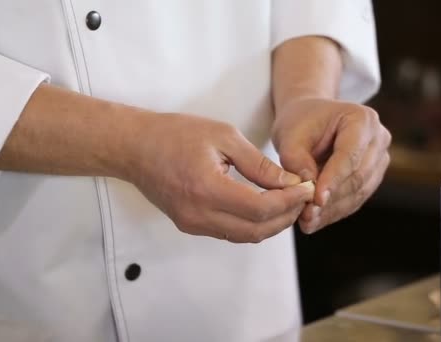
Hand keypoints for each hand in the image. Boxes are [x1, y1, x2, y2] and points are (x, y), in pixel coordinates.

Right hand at [125, 112, 313, 242]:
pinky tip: (264, 206)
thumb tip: (289, 182)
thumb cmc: (175, 134)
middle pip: (256, 231)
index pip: (261, 208)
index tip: (306, 187)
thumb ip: (258, 163)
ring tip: (287, 202)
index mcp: (207, 189)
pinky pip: (230, 233)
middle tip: (302, 197)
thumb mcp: (223, 137)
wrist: (134, 147)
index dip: (289, 201)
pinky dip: (252, 224)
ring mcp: (192, 224)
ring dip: (271, 224)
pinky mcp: (190, 225)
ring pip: (245, 236)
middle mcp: (199, 215)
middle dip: (286, 217)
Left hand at [272, 97, 390, 233]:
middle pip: (358, 176)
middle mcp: (378, 138)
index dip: (333, 180)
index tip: (315, 199)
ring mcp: (379, 159)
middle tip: (306, 217)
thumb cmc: (300, 122)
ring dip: (332, 210)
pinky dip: (334, 211)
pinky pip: (356, 199)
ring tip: (307, 222)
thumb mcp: (289, 135)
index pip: (350, 155)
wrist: (310, 120)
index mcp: (362, 119)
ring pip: (358, 192)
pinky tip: (315, 221)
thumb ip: (296, 159)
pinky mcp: (373, 177)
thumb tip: (308, 187)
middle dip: (331, 200)